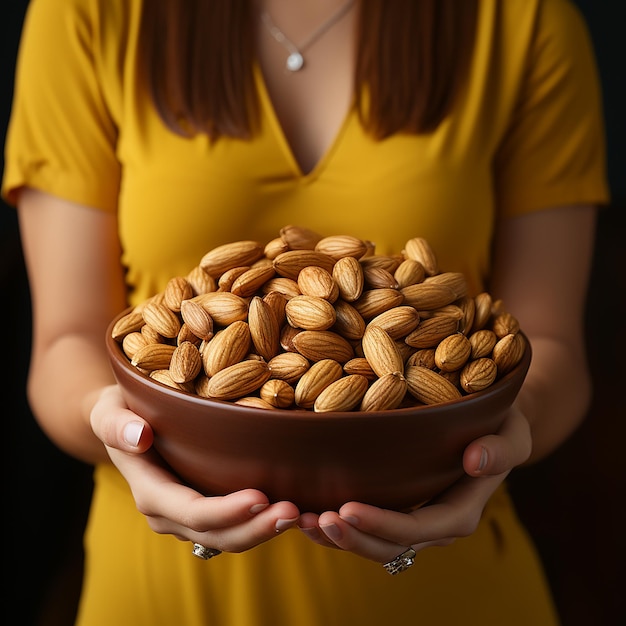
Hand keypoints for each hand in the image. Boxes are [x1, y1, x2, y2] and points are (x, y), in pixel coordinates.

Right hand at [90, 385, 299, 550]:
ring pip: (228, 536)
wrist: (123, 424)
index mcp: (150, 492)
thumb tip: (140, 436)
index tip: (260, 497)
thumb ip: (117, 424)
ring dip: (263, 530)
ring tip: (298, 514)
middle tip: (292, 512)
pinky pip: (234, 524)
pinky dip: (260, 522)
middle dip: (255, 528)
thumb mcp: (109, 410)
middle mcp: (169, 513)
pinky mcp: (206, 505)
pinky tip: (292, 509)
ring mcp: (188, 515)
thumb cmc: (120, 412)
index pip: (191, 511)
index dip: (225, 511)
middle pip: (215, 534)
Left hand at [297, 404, 531, 563]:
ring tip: (303, 520)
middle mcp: (433, 523)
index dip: (384, 525)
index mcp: (460, 511)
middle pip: (390, 545)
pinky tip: (306, 511)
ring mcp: (412, 518)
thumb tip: (477, 460)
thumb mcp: (514, 433)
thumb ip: (502, 449)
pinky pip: (364, 526)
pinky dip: (336, 524)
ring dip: (337, 538)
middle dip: (353, 539)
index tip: (349, 509)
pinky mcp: (394, 505)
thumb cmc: (502, 426)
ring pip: (372, 543)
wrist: (491, 427)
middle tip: (317, 521)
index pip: (420, 528)